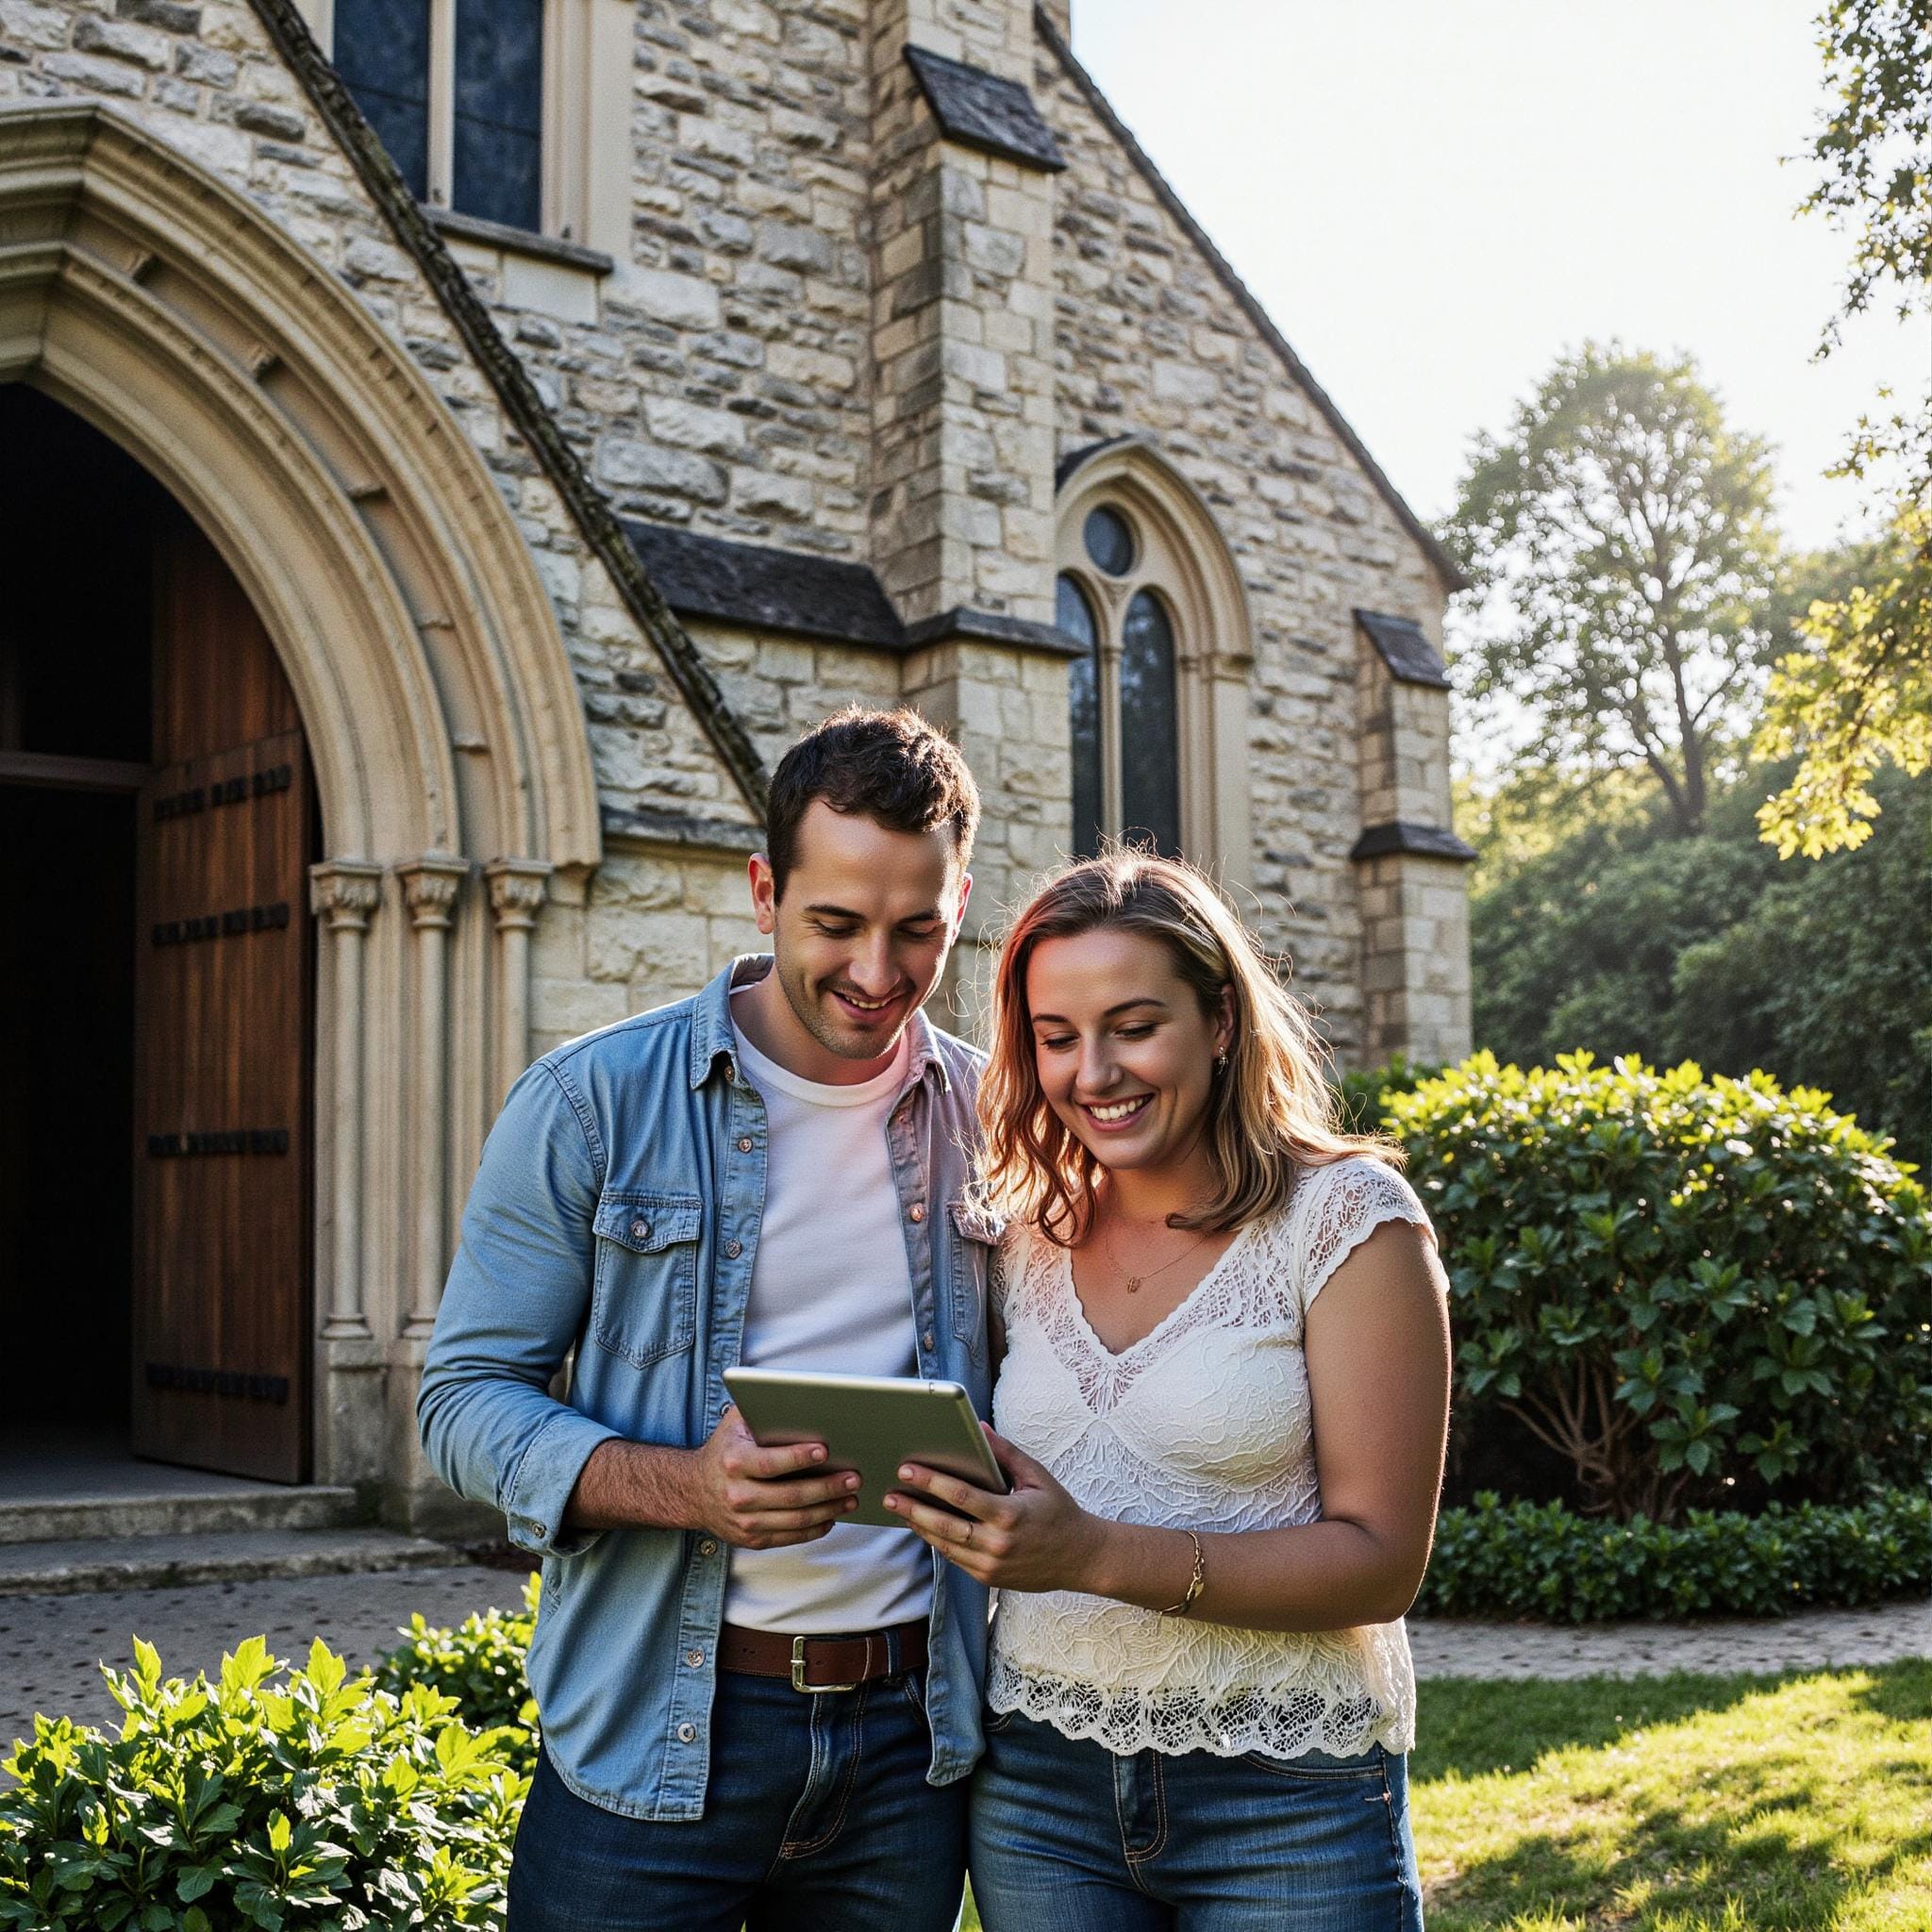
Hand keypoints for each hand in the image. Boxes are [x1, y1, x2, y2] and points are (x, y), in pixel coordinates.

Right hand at [687, 1407, 860, 1549]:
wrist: (692, 1491)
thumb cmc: (724, 1450)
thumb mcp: (734, 1424)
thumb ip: (761, 1409)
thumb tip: (798, 1399)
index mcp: (734, 1463)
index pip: (771, 1463)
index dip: (799, 1458)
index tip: (826, 1450)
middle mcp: (737, 1495)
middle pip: (791, 1496)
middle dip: (827, 1487)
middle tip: (854, 1478)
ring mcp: (744, 1522)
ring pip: (795, 1520)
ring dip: (828, 1510)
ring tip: (851, 1498)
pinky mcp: (752, 1540)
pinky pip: (790, 1537)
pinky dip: (815, 1529)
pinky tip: (832, 1516)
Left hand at [884, 1428, 1105, 1592]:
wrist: (1080, 1558)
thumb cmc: (1059, 1512)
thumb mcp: (1037, 1477)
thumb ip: (1006, 1453)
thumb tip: (979, 1428)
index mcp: (1009, 1516)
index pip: (961, 1496)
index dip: (931, 1482)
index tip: (908, 1469)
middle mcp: (997, 1544)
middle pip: (944, 1525)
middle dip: (913, 1508)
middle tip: (890, 1494)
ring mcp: (991, 1566)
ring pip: (944, 1546)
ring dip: (919, 1526)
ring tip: (899, 1509)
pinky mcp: (988, 1578)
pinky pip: (955, 1559)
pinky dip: (936, 1542)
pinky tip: (922, 1526)